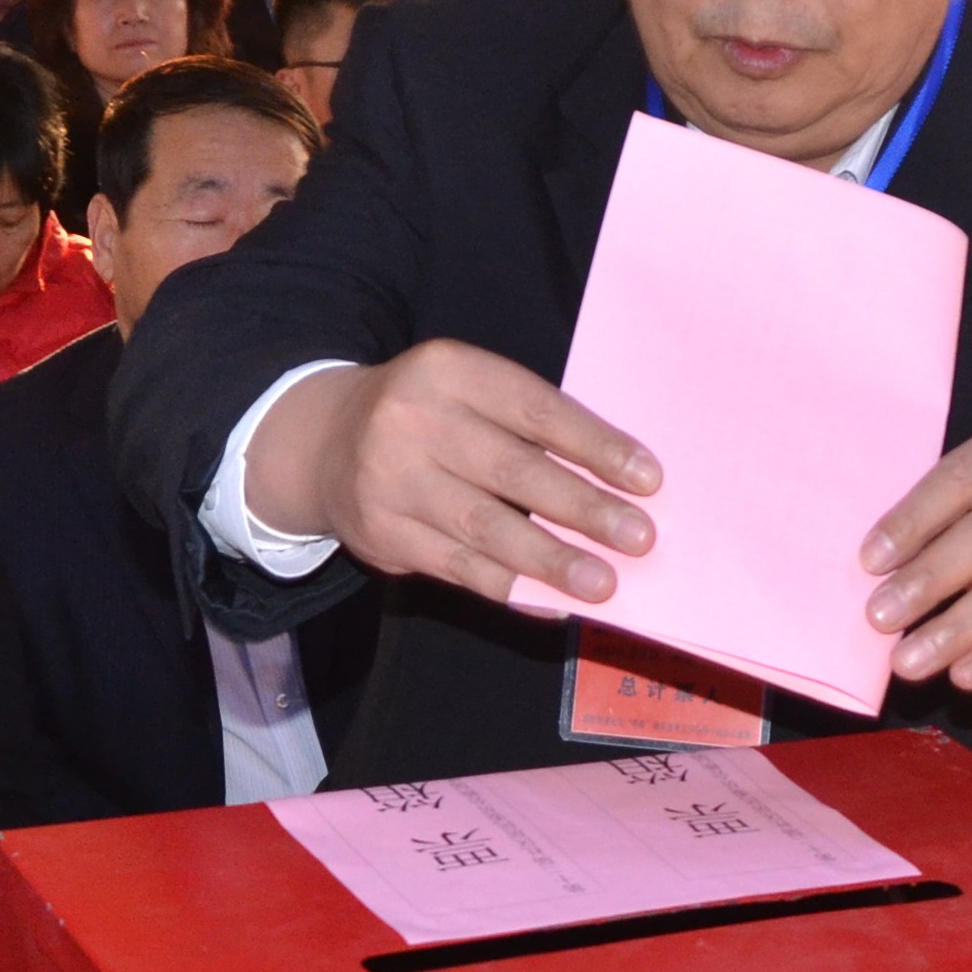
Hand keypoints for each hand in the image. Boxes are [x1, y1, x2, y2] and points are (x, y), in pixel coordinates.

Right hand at [246, 343, 660, 606]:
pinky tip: (551, 601)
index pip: (535, 408)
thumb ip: (528, 422)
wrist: (323, 442)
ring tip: (603, 582)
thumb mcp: (467, 390)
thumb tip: (618, 483)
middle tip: (639, 537)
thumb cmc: (429, 415)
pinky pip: (457, 567)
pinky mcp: (382, 533)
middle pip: (514, 470)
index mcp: (450, 370)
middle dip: (584, 508)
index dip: (594, 445)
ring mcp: (392, 480)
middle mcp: (415, 420)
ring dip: (552, 559)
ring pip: (486, 527)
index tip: (649, 479)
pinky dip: (509, 588)